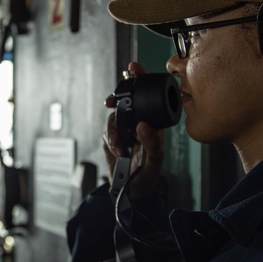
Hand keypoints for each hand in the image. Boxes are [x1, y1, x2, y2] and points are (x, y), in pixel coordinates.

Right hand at [102, 62, 165, 198]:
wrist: (132, 192)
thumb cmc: (149, 174)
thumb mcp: (155, 159)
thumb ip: (151, 142)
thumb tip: (142, 125)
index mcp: (153, 121)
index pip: (147, 96)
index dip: (140, 80)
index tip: (134, 69)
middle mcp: (137, 122)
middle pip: (125, 101)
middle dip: (117, 99)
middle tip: (111, 101)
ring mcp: (123, 130)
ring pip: (113, 118)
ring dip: (115, 130)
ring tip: (121, 146)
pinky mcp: (111, 139)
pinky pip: (107, 132)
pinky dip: (111, 141)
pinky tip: (119, 152)